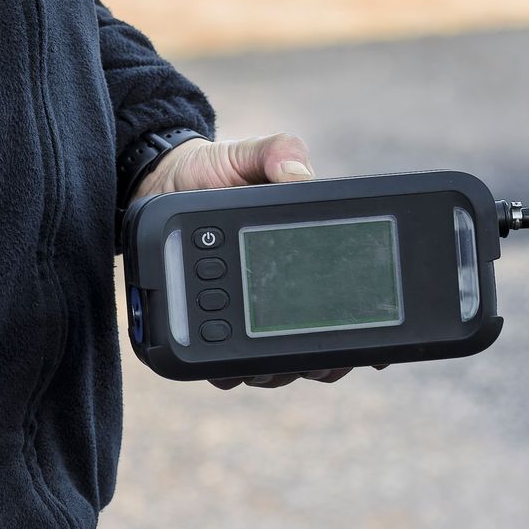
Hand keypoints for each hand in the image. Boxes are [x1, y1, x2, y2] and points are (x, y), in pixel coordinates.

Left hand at [132, 132, 373, 389]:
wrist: (161, 183)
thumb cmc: (213, 169)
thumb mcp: (249, 154)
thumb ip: (279, 155)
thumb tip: (300, 177)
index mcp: (304, 256)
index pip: (344, 301)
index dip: (361, 333)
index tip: (368, 352)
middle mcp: (281, 291)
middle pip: (313, 345)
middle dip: (317, 364)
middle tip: (309, 365)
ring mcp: (247, 312)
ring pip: (275, 362)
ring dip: (276, 373)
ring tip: (264, 368)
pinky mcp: (212, 325)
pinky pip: (227, 362)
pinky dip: (231, 373)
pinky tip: (227, 371)